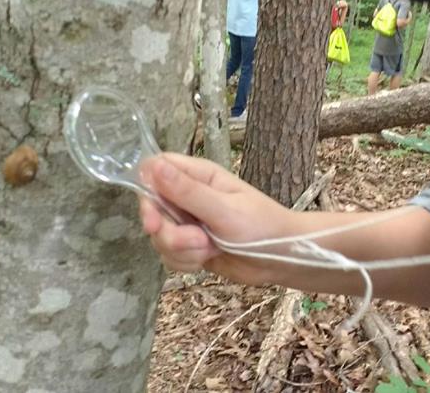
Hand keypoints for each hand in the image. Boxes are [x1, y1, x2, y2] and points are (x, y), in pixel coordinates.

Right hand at [138, 153, 290, 283]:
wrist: (282, 258)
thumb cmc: (261, 226)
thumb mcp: (224, 209)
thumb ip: (187, 192)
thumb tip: (153, 166)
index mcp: (198, 176)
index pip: (155, 169)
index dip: (147, 190)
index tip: (155, 215)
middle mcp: (188, 196)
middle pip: (152, 208)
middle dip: (167, 231)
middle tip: (195, 240)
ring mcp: (188, 223)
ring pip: (160, 236)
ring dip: (180, 249)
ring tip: (209, 249)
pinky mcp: (190, 246)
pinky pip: (169, 255)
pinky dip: (184, 262)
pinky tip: (205, 260)